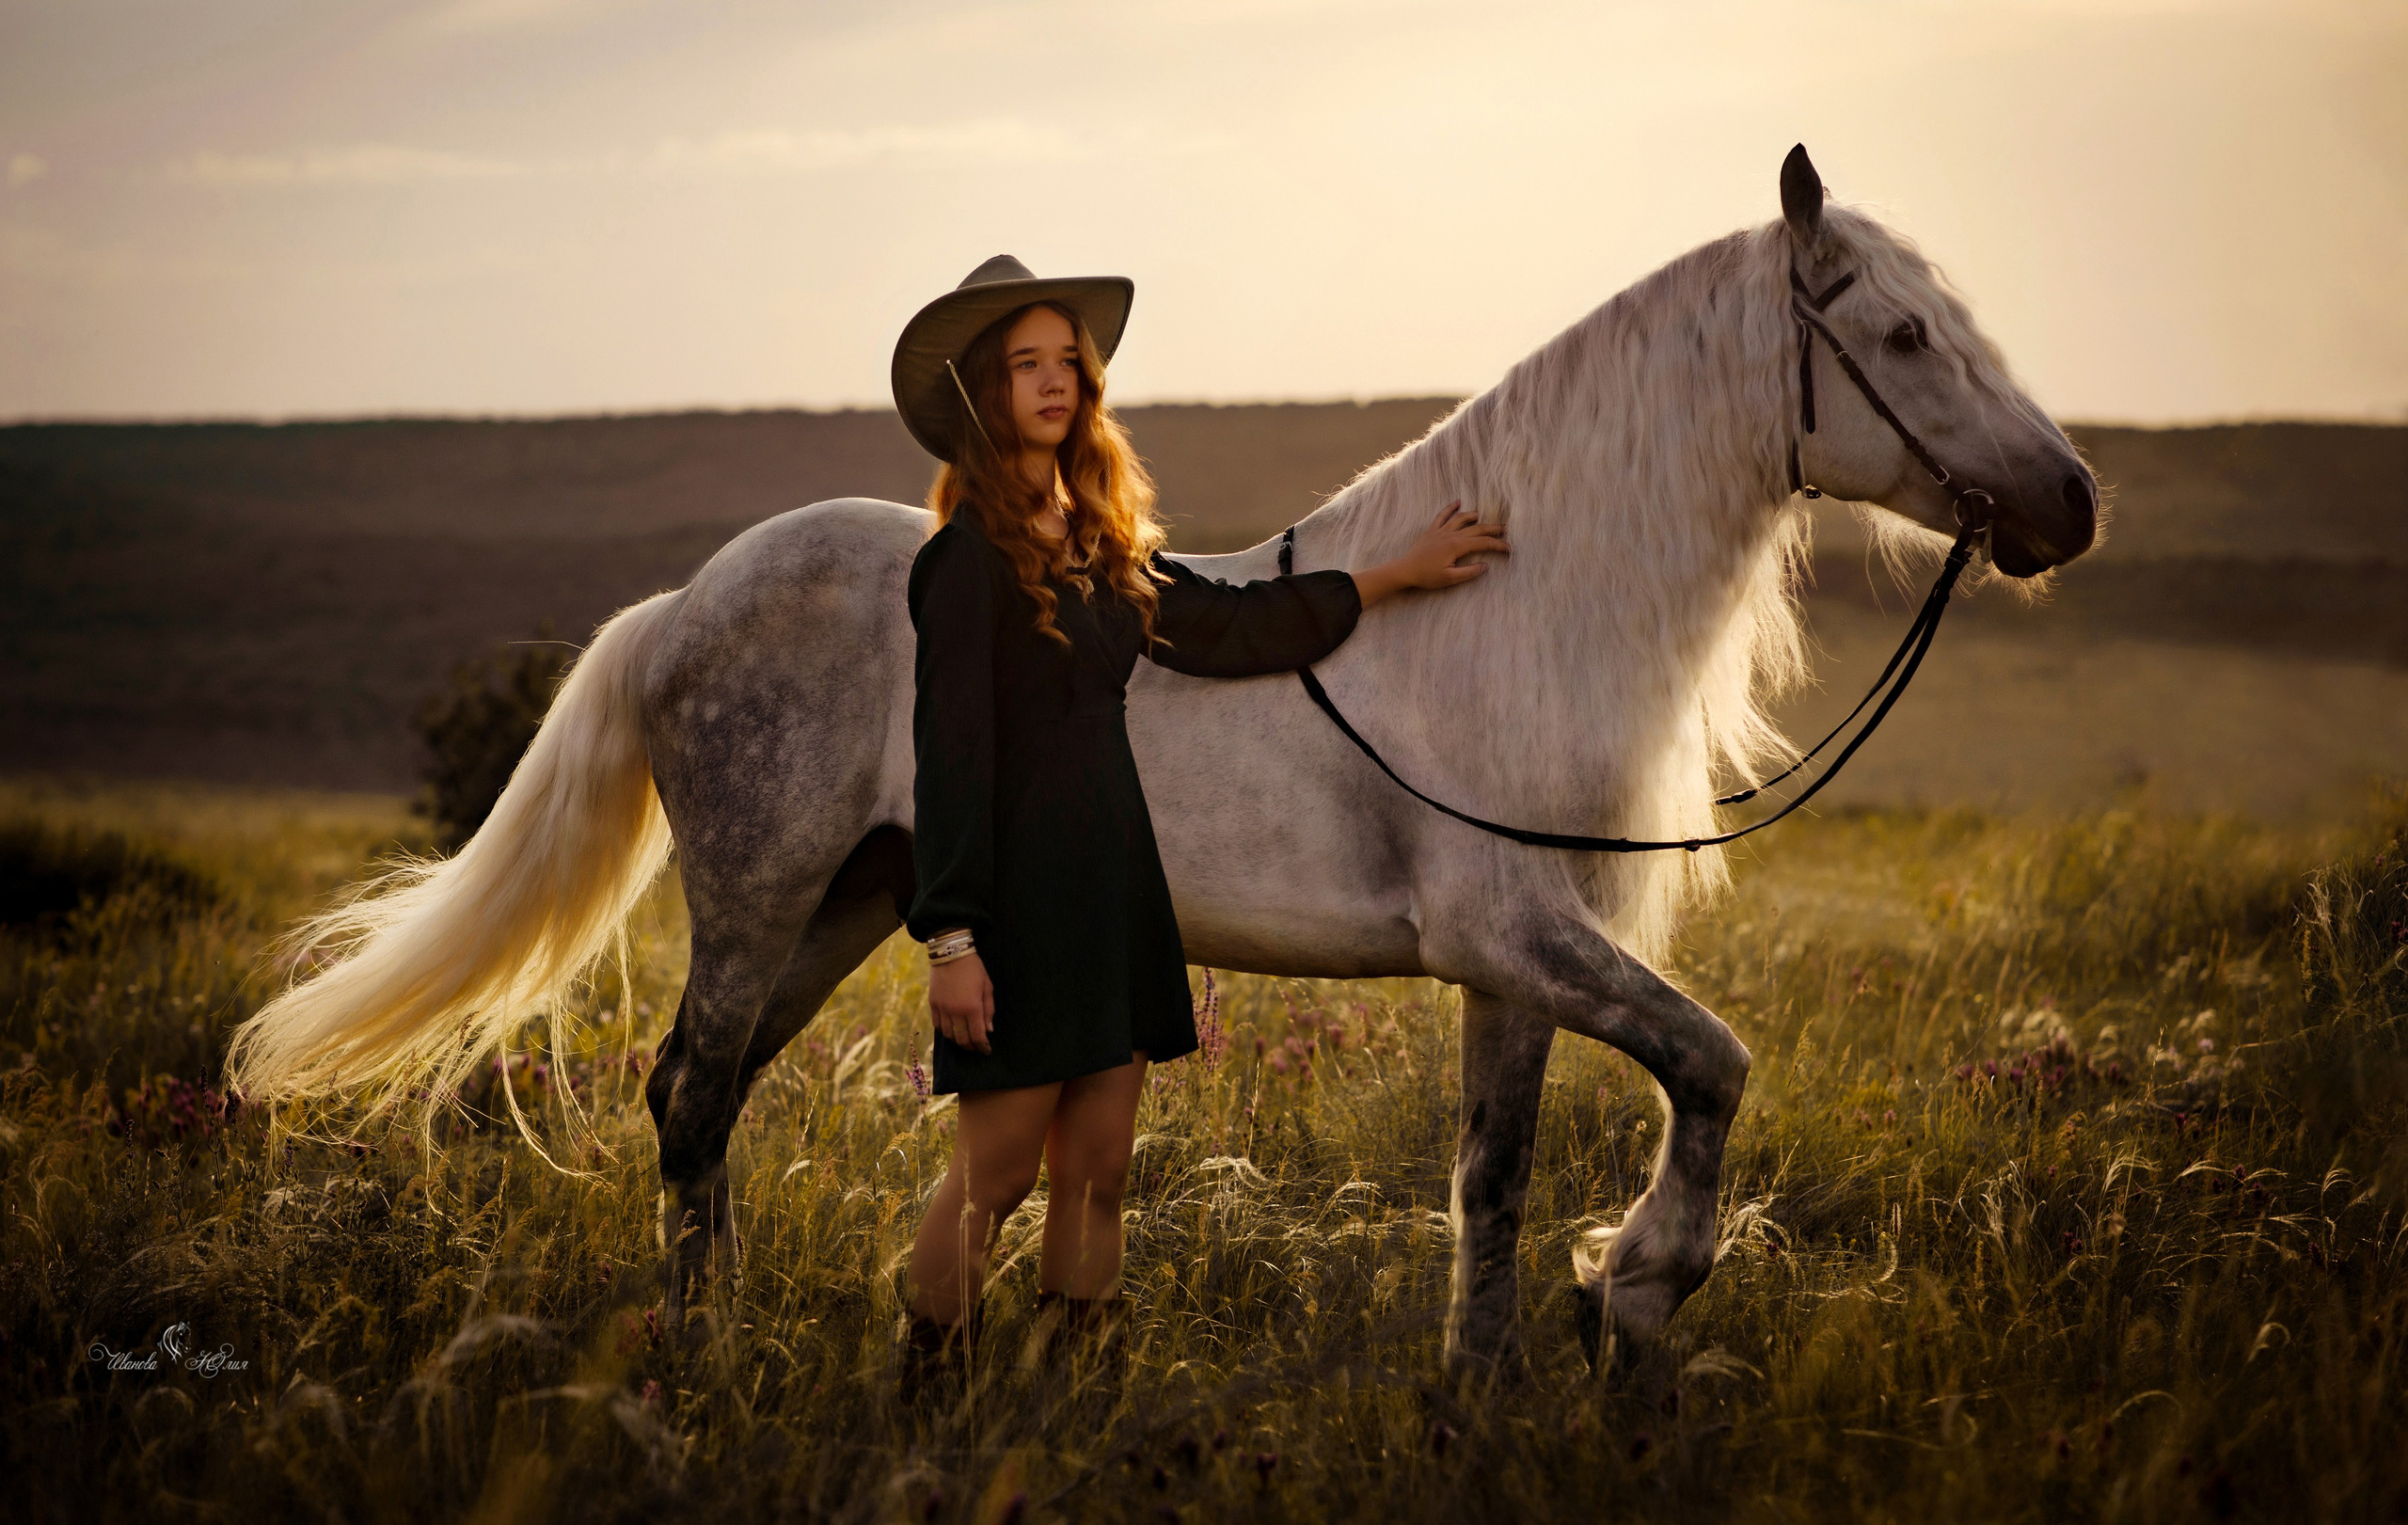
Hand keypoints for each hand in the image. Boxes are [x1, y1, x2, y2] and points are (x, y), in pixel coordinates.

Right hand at [929, 950, 994, 1053]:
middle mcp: (956, 1011)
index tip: (986, 1051)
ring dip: (957, 1041)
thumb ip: (988, 1010)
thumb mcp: (987, 987)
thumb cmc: (973, 968)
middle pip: (962, 1039)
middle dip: (971, 1047)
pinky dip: (945, 1032)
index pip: (977, 1036)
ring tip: (965, 1040)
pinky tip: (951, 1030)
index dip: (983, 1047)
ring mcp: (942, 1009)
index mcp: (972, 1007)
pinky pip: (937, 1025)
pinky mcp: (933, 1004)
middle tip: (976, 1048)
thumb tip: (989, 1030)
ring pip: (948, 1035)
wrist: (950, 953)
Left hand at [1351, 501, 1508, 608]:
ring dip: (1474, 516)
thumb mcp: (1450, 578)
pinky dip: (1450, 507)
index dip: (1498, 545)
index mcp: (1457, 546)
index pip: (1483, 543)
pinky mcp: (1431, 530)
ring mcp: (1440, 530)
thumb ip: (1469, 572)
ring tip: (1484, 517)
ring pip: (1461, 518)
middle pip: (1476, 528)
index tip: (1509, 548)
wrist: (1405, 569)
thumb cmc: (1427, 576)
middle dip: (1492, 529)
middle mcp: (1451, 534)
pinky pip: (1442, 515)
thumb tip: (1485, 566)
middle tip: (1505, 530)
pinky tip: (1458, 502)